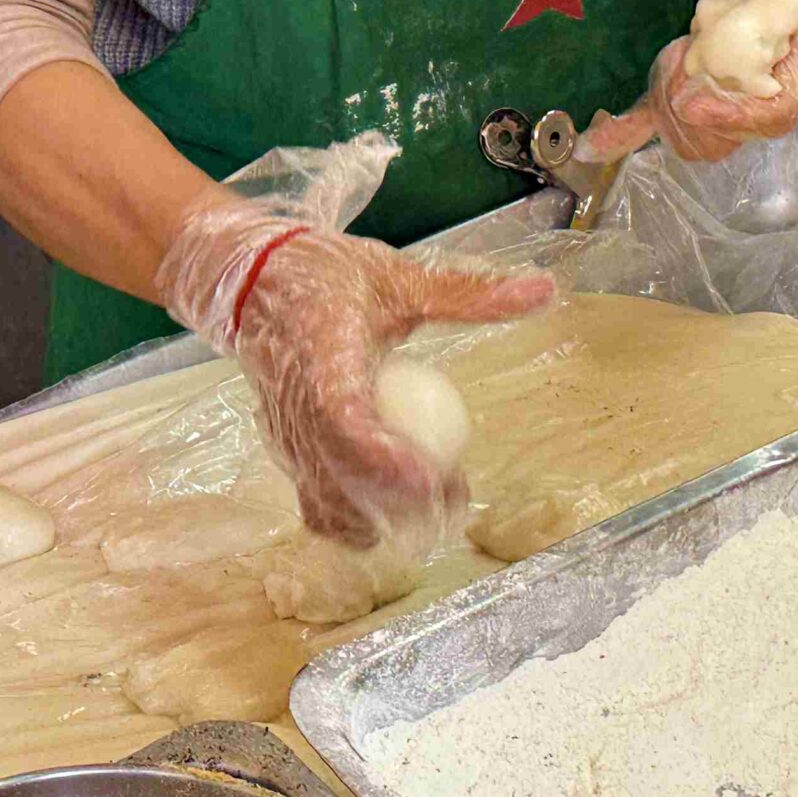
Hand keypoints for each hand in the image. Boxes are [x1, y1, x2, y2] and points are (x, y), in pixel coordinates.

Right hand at [156, 198, 554, 544]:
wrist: (252, 284)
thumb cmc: (330, 277)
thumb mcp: (401, 279)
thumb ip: (470, 293)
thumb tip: (545, 290)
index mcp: (324, 356)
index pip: (343, 420)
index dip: (384, 458)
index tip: (432, 478)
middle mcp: (297, 406)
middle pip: (341, 479)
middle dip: (403, 505)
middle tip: (457, 497)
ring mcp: (287, 437)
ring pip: (328, 506)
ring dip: (384, 518)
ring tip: (435, 499)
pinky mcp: (286, 454)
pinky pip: (317, 505)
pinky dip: (358, 517)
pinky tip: (397, 503)